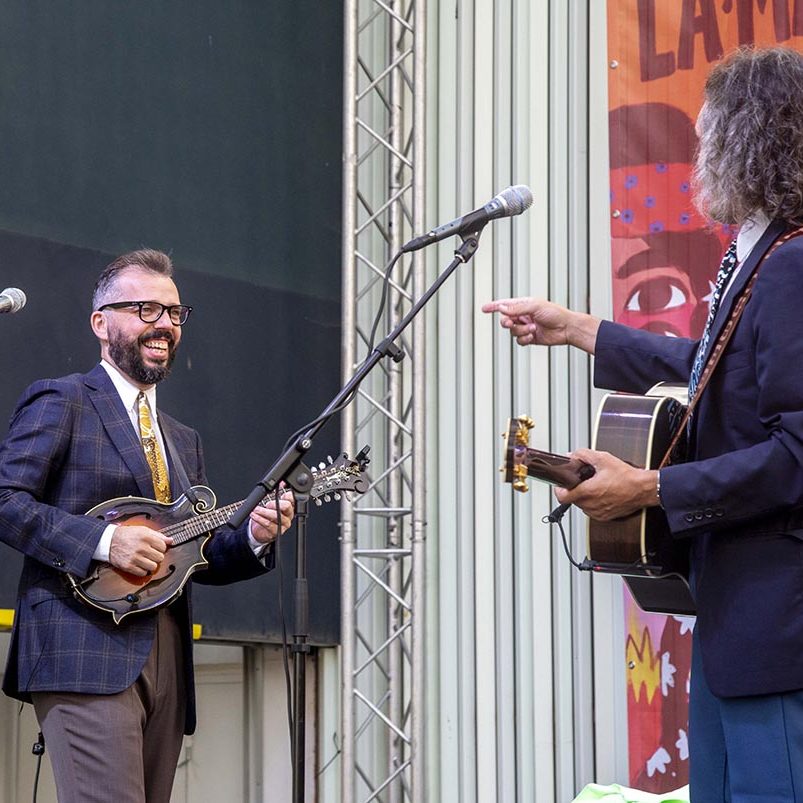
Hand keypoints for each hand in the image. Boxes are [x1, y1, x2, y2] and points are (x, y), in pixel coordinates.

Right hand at [109, 525, 171, 575]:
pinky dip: (143, 570)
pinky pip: (143, 573)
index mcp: (146, 537)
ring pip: (153, 567)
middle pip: (160, 557)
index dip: (161, 547)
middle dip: (157, 556)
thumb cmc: (126, 535)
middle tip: (151, 554)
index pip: (163, 546)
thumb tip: (170, 540)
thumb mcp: (143, 530)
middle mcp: (141, 548)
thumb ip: (158, 535)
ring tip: (146, 560)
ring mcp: (135, 558)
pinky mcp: (129, 566)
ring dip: (151, 564)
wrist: (108, 541)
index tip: (156, 547)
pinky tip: (140, 564)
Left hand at [250, 490, 294, 543]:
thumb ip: (277, 492)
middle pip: (286, 507)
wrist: (261, 530)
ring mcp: (283, 524)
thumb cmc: (268, 515)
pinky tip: (254, 515)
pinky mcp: (276, 532)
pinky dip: (259, 519)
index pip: (293, 499)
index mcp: (290, 506)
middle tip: (267, 504)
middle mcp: (289, 515)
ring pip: (276, 516)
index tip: (280, 494)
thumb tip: (281, 482)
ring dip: (264, 511)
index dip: (287, 495)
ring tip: (255, 509)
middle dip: (275, 503)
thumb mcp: (272, 503)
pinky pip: (268, 524)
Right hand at [481, 297, 599, 353]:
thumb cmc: (555, 313)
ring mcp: (526, 327)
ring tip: (533, 329)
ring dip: (521, 331)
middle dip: (507, 323)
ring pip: (512, 332)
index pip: (505, 305)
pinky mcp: (530, 338)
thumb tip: (502, 308)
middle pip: (505, 320)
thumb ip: (517, 309)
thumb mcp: (535, 307)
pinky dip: (525, 339)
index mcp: (523, 305)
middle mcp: (523, 316)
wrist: (566, 328)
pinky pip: (519, 341)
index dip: (494, 307)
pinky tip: (533, 335)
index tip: (484, 308)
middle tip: (511, 323)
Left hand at [553, 448, 658, 520]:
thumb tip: (572, 456)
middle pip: (572, 499)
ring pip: (582, 505)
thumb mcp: (603, 459)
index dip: (559, 489)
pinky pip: (592, 510)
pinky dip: (594, 503)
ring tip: (595, 486)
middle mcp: (591, 505)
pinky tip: (602, 493)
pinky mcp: (605, 517)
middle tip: (583, 480)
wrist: (643, 489)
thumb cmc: (627, 477)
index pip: (561, 497)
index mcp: (588, 492)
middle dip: (575, 489)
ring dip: (584, 496)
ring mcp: (598, 513)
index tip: (561, 484)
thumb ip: (583, 455)